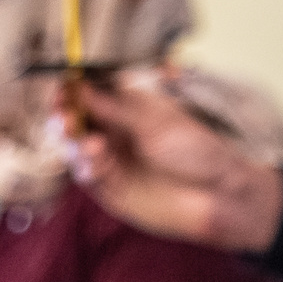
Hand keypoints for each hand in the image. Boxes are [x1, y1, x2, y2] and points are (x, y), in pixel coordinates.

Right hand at [63, 76, 282, 251]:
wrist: (219, 194)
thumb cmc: (198, 151)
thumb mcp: (154, 122)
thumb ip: (114, 108)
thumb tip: (80, 88)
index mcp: (129, 107)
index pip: (89, 93)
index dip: (74, 89)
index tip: (63, 87)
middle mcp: (117, 132)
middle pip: (76, 120)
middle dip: (66, 115)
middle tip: (64, 113)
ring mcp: (113, 160)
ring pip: (76, 147)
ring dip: (74, 141)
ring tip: (91, 142)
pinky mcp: (112, 189)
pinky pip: (88, 174)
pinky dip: (87, 165)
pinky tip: (97, 158)